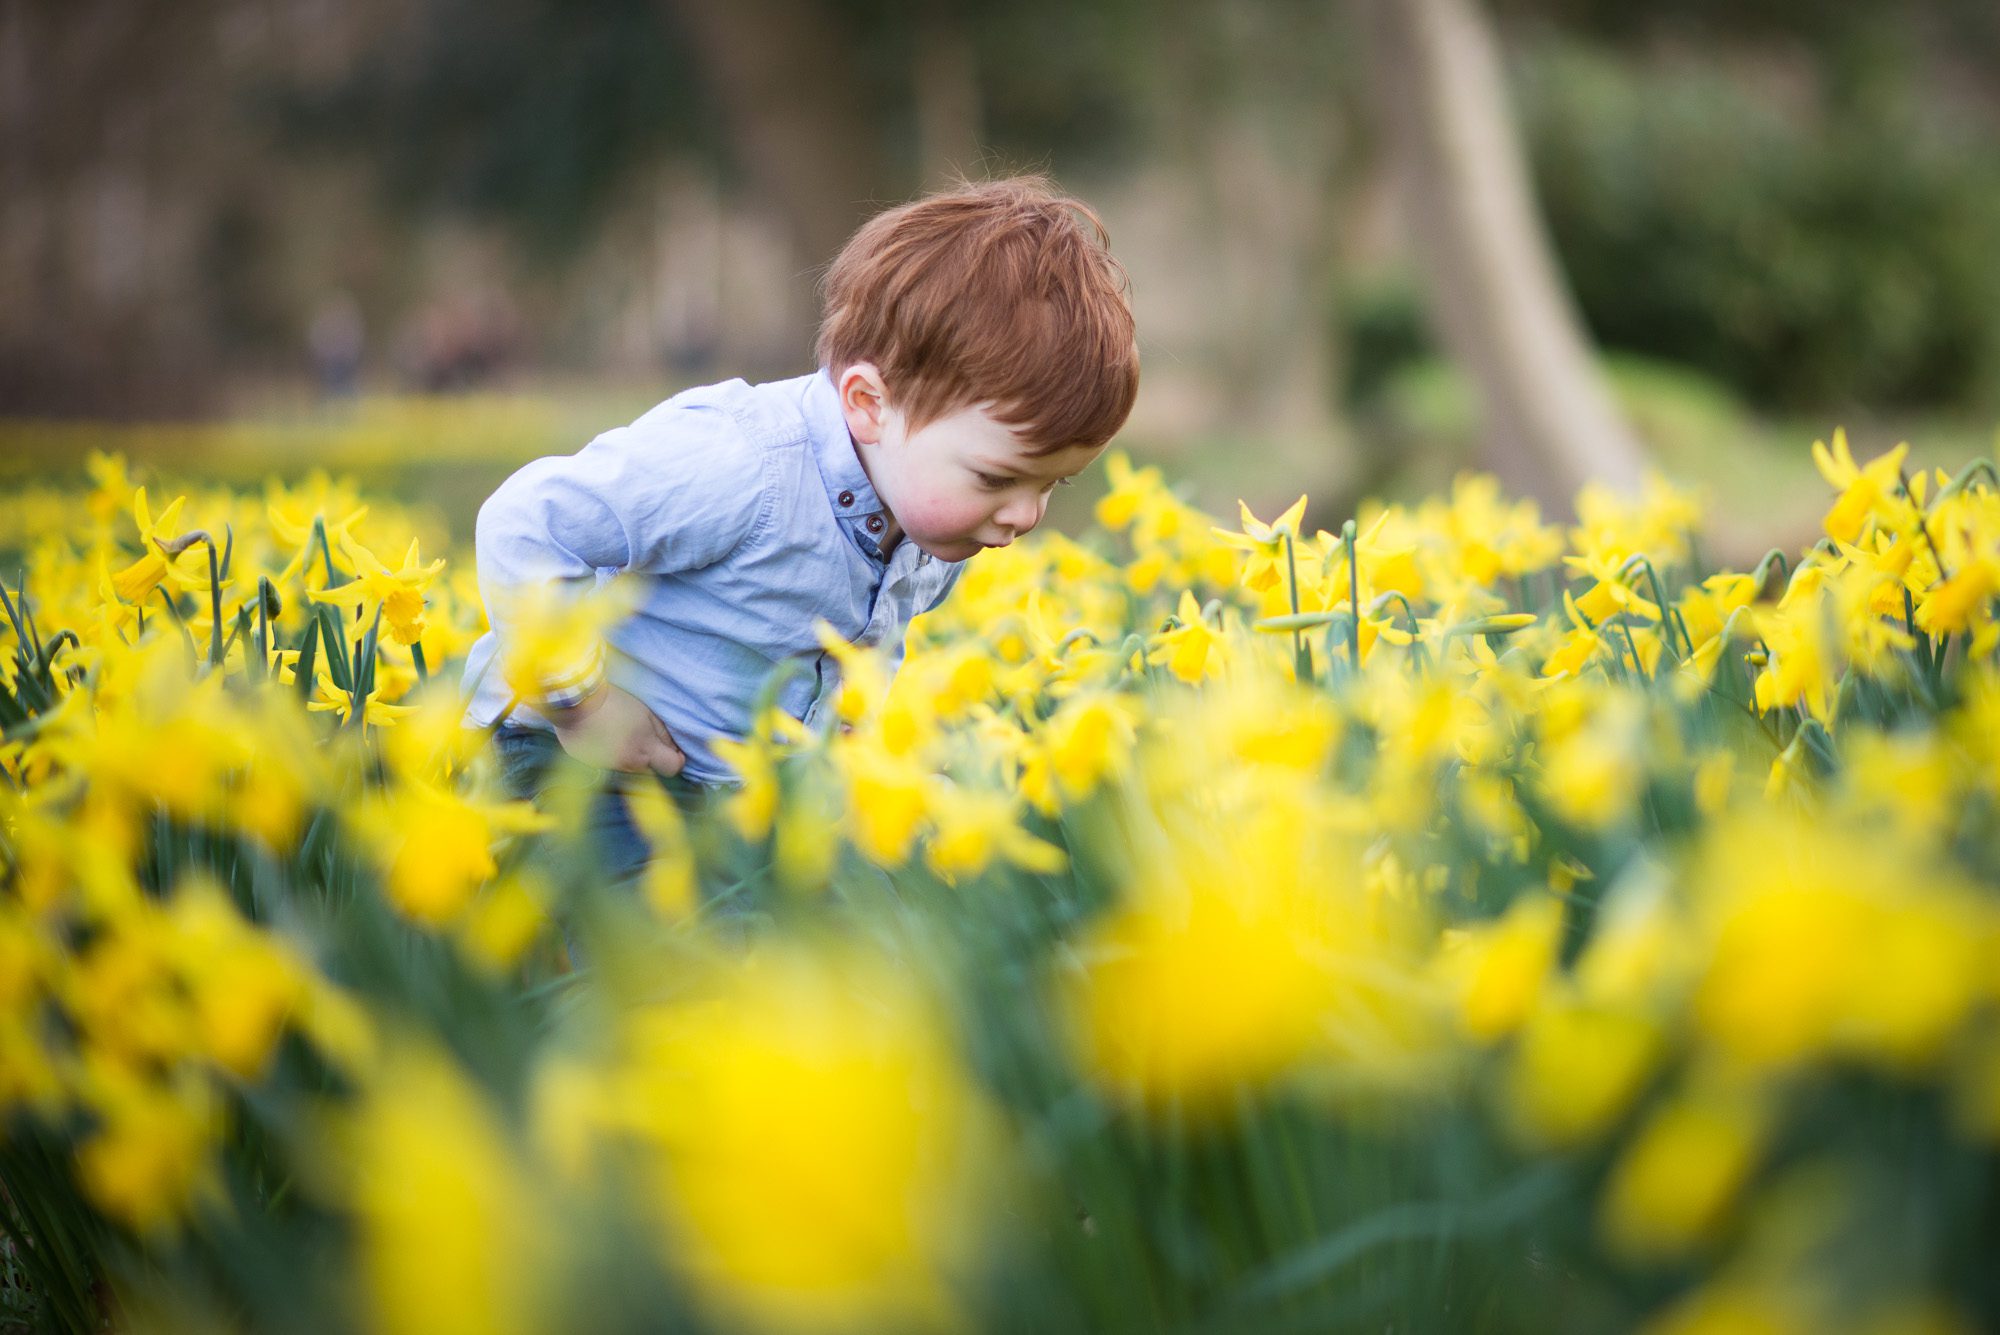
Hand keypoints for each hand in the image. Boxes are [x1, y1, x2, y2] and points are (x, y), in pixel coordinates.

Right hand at [545, 684, 684, 775]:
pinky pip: (610, 764)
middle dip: (651, 755)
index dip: (676, 760)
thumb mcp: (646, 713)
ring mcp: (609, 767)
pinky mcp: (592, 765)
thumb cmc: (615, 702)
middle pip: (650, 768)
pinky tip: (605, 737)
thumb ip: (663, 734)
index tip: (674, 751)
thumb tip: (674, 749)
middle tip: (642, 735)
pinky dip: (612, 754)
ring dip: (631, 755)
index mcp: (645, 751)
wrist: (576, 703)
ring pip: (630, 768)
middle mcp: (628, 765)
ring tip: (621, 734)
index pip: (672, 768)